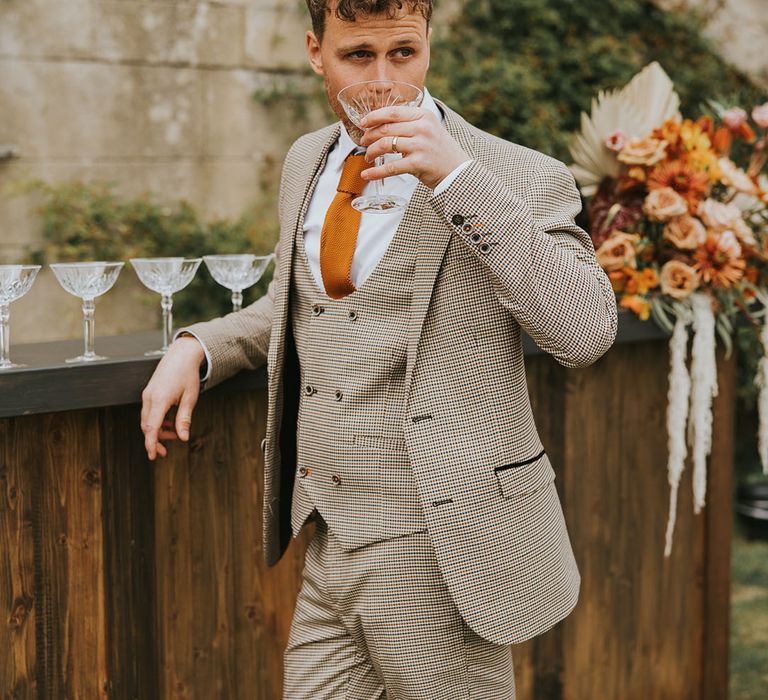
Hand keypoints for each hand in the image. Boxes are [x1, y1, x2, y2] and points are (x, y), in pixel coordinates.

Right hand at [140, 335, 204, 459]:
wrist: (182, 355)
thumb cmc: (187, 374)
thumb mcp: (190, 398)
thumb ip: (184, 419)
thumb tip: (183, 437)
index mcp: (159, 399)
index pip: (151, 428)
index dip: (151, 444)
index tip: (153, 456)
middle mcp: (149, 397)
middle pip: (147, 426)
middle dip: (154, 440)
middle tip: (165, 451)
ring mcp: (148, 394)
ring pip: (147, 419)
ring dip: (157, 430)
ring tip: (172, 435)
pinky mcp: (150, 392)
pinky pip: (149, 411)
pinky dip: (157, 421)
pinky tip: (169, 423)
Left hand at [358, 106, 469, 190]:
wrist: (457, 171)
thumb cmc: (439, 151)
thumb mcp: (429, 129)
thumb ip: (409, 124)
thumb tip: (381, 125)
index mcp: (424, 116)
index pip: (393, 112)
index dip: (374, 116)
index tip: (363, 123)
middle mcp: (422, 128)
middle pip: (386, 128)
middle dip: (369, 136)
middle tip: (363, 142)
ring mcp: (420, 145)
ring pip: (386, 145)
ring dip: (371, 151)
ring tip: (367, 156)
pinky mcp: (418, 164)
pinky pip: (391, 167)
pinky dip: (376, 172)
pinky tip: (367, 174)